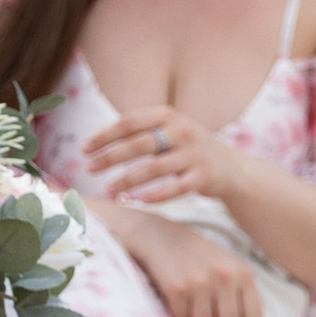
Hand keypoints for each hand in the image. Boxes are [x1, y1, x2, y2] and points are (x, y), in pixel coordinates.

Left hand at [83, 101, 233, 206]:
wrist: (231, 167)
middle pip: (139, 144)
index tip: (84, 150)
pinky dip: (153, 196)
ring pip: (154, 168)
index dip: (104, 136)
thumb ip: (139, 132)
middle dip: (110, 157)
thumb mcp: (167, 131)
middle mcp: (182, 131)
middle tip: (89, 169)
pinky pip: (174, 189)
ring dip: (127, 180)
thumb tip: (96, 145)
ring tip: (108, 190)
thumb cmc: (187, 149)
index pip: (129, 123)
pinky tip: (135, 201)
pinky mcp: (204, 178)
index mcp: (168, 115)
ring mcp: (194, 155)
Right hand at [112, 205, 266, 316]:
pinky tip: (179, 301)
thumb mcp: (230, 271)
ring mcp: (201, 282)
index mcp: (243, 274)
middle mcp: (225, 277)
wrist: (161, 237)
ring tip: (193, 309)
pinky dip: (180, 316)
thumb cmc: (200, 258)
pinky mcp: (177, 288)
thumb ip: (247, 300)